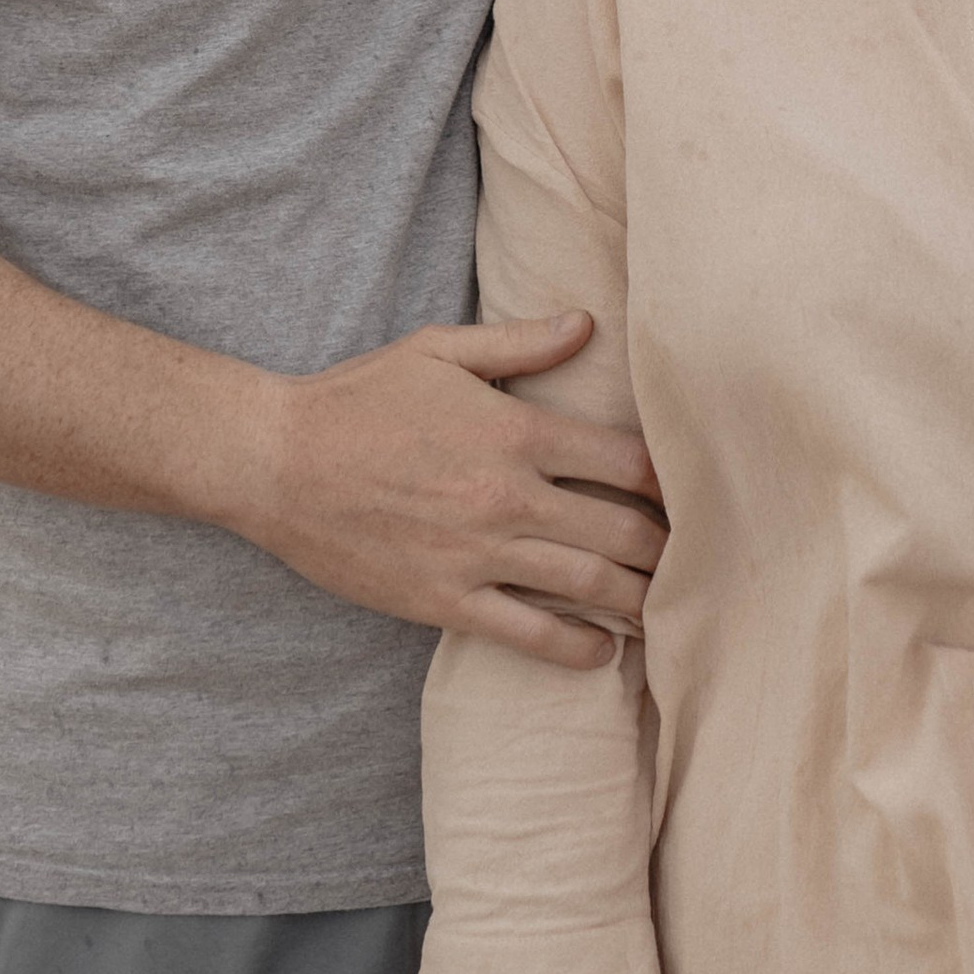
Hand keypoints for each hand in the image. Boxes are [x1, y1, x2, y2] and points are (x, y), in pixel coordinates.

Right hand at [226, 317, 665, 666]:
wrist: (276, 461)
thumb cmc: (359, 398)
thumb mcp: (438, 350)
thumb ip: (520, 343)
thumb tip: (587, 323)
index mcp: (517, 431)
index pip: (628, 462)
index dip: (672, 482)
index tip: (693, 494)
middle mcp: (509, 496)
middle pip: (624, 531)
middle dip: (669, 548)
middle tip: (696, 558)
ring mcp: (479, 553)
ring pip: (589, 585)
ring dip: (639, 598)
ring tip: (669, 605)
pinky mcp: (445, 600)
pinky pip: (530, 634)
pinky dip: (578, 648)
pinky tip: (605, 650)